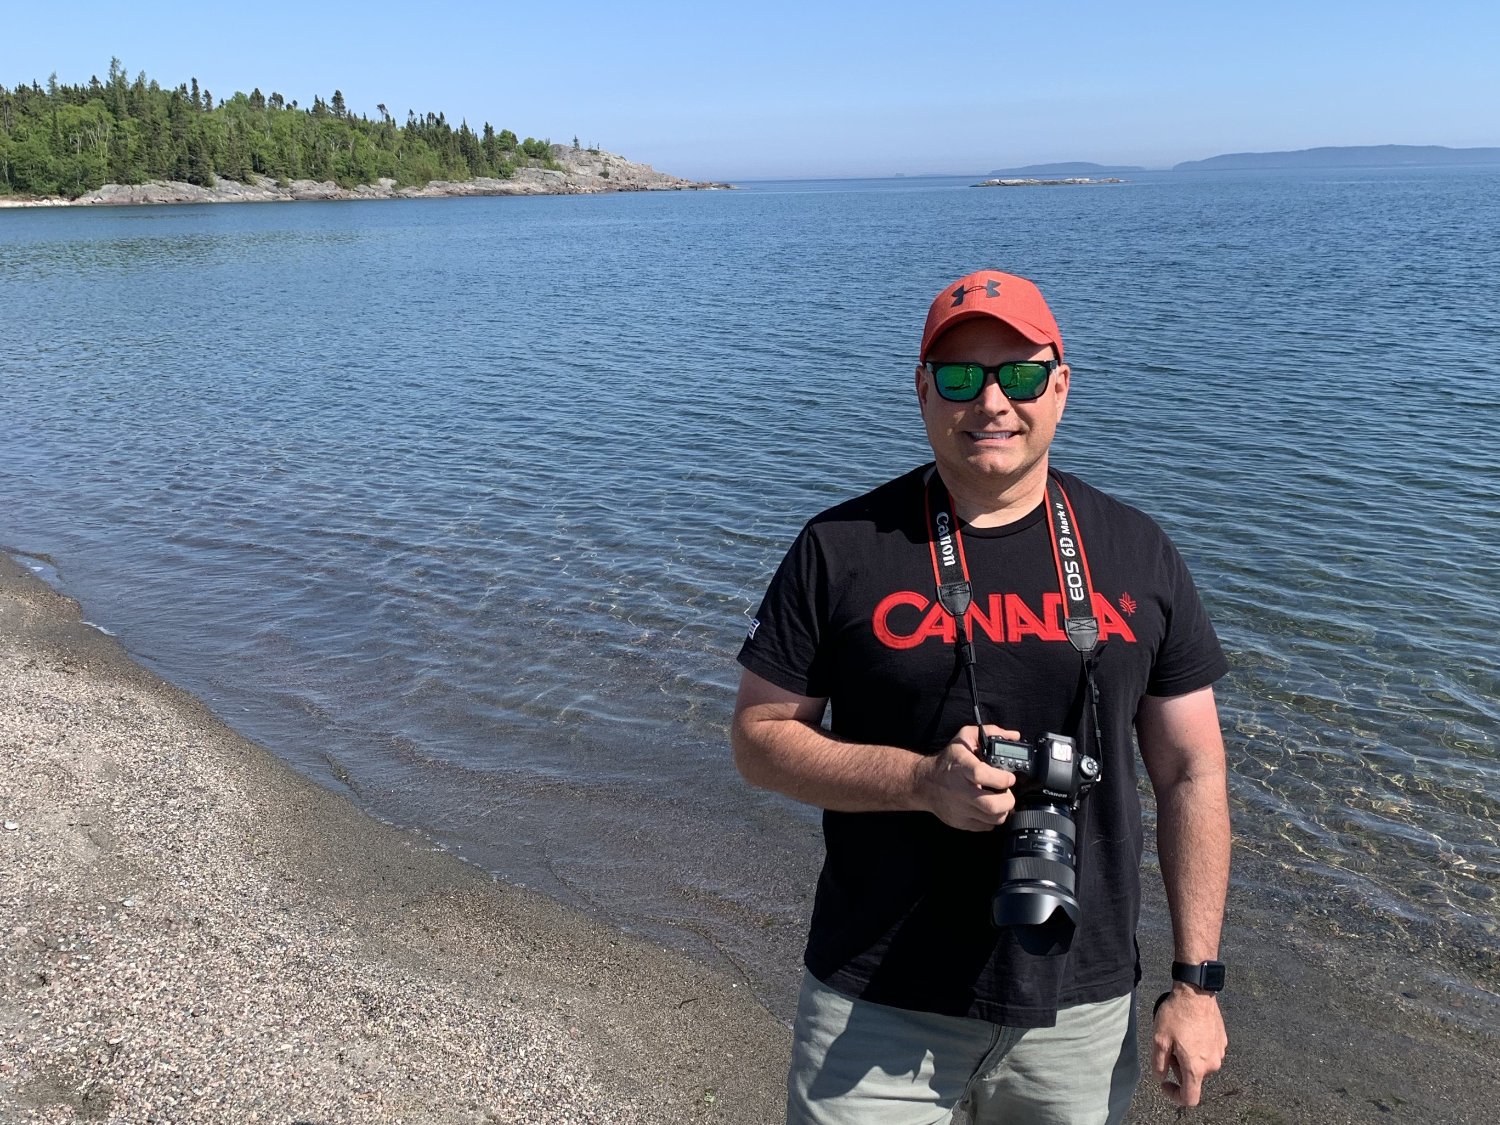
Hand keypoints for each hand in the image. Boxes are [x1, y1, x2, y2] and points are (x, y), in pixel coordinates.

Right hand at [918, 724, 1018, 831]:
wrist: (925, 783)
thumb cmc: (948, 761)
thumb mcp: (965, 738)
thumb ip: (991, 732)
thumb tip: (1014, 736)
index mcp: (961, 767)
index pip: (981, 775)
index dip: (1001, 778)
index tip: (1009, 777)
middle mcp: (960, 790)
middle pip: (991, 805)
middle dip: (1008, 800)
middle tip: (1008, 792)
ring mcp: (960, 809)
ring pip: (993, 818)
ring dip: (1003, 810)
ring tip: (1000, 800)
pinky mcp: (960, 822)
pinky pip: (986, 826)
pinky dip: (993, 819)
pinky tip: (988, 807)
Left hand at [1151, 986, 1226, 1106]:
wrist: (1196, 993)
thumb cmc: (1176, 1015)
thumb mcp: (1159, 1039)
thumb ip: (1159, 1064)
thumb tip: (1160, 1077)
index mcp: (1196, 1067)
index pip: (1190, 1098)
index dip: (1174, 1095)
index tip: (1165, 1083)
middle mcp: (1212, 1064)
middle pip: (1194, 1078)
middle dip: (1178, 1069)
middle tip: (1168, 1049)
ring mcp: (1219, 1053)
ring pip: (1201, 1065)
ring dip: (1188, 1059)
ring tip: (1178, 1038)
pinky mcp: (1222, 1042)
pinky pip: (1208, 1053)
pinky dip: (1197, 1049)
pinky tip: (1189, 1032)